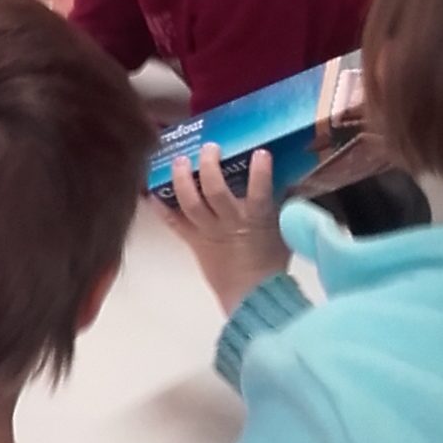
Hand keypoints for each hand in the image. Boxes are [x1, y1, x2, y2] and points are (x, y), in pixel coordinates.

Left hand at [166, 145, 289, 313]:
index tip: (259, 152)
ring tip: (180, 160)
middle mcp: (229, 222)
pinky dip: (160, 207)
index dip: (260, 170)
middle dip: (210, 165)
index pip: (260, 190)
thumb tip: (291, 178)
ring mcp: (207, 232)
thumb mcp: (285, 230)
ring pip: (189, 202)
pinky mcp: (193, 242)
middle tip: (210, 147)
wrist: (252, 296)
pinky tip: (151, 191)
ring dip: (182, 178)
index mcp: (256, 218)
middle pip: (215, 190)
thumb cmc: (272, 262)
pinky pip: (173, 223)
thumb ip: (284, 203)